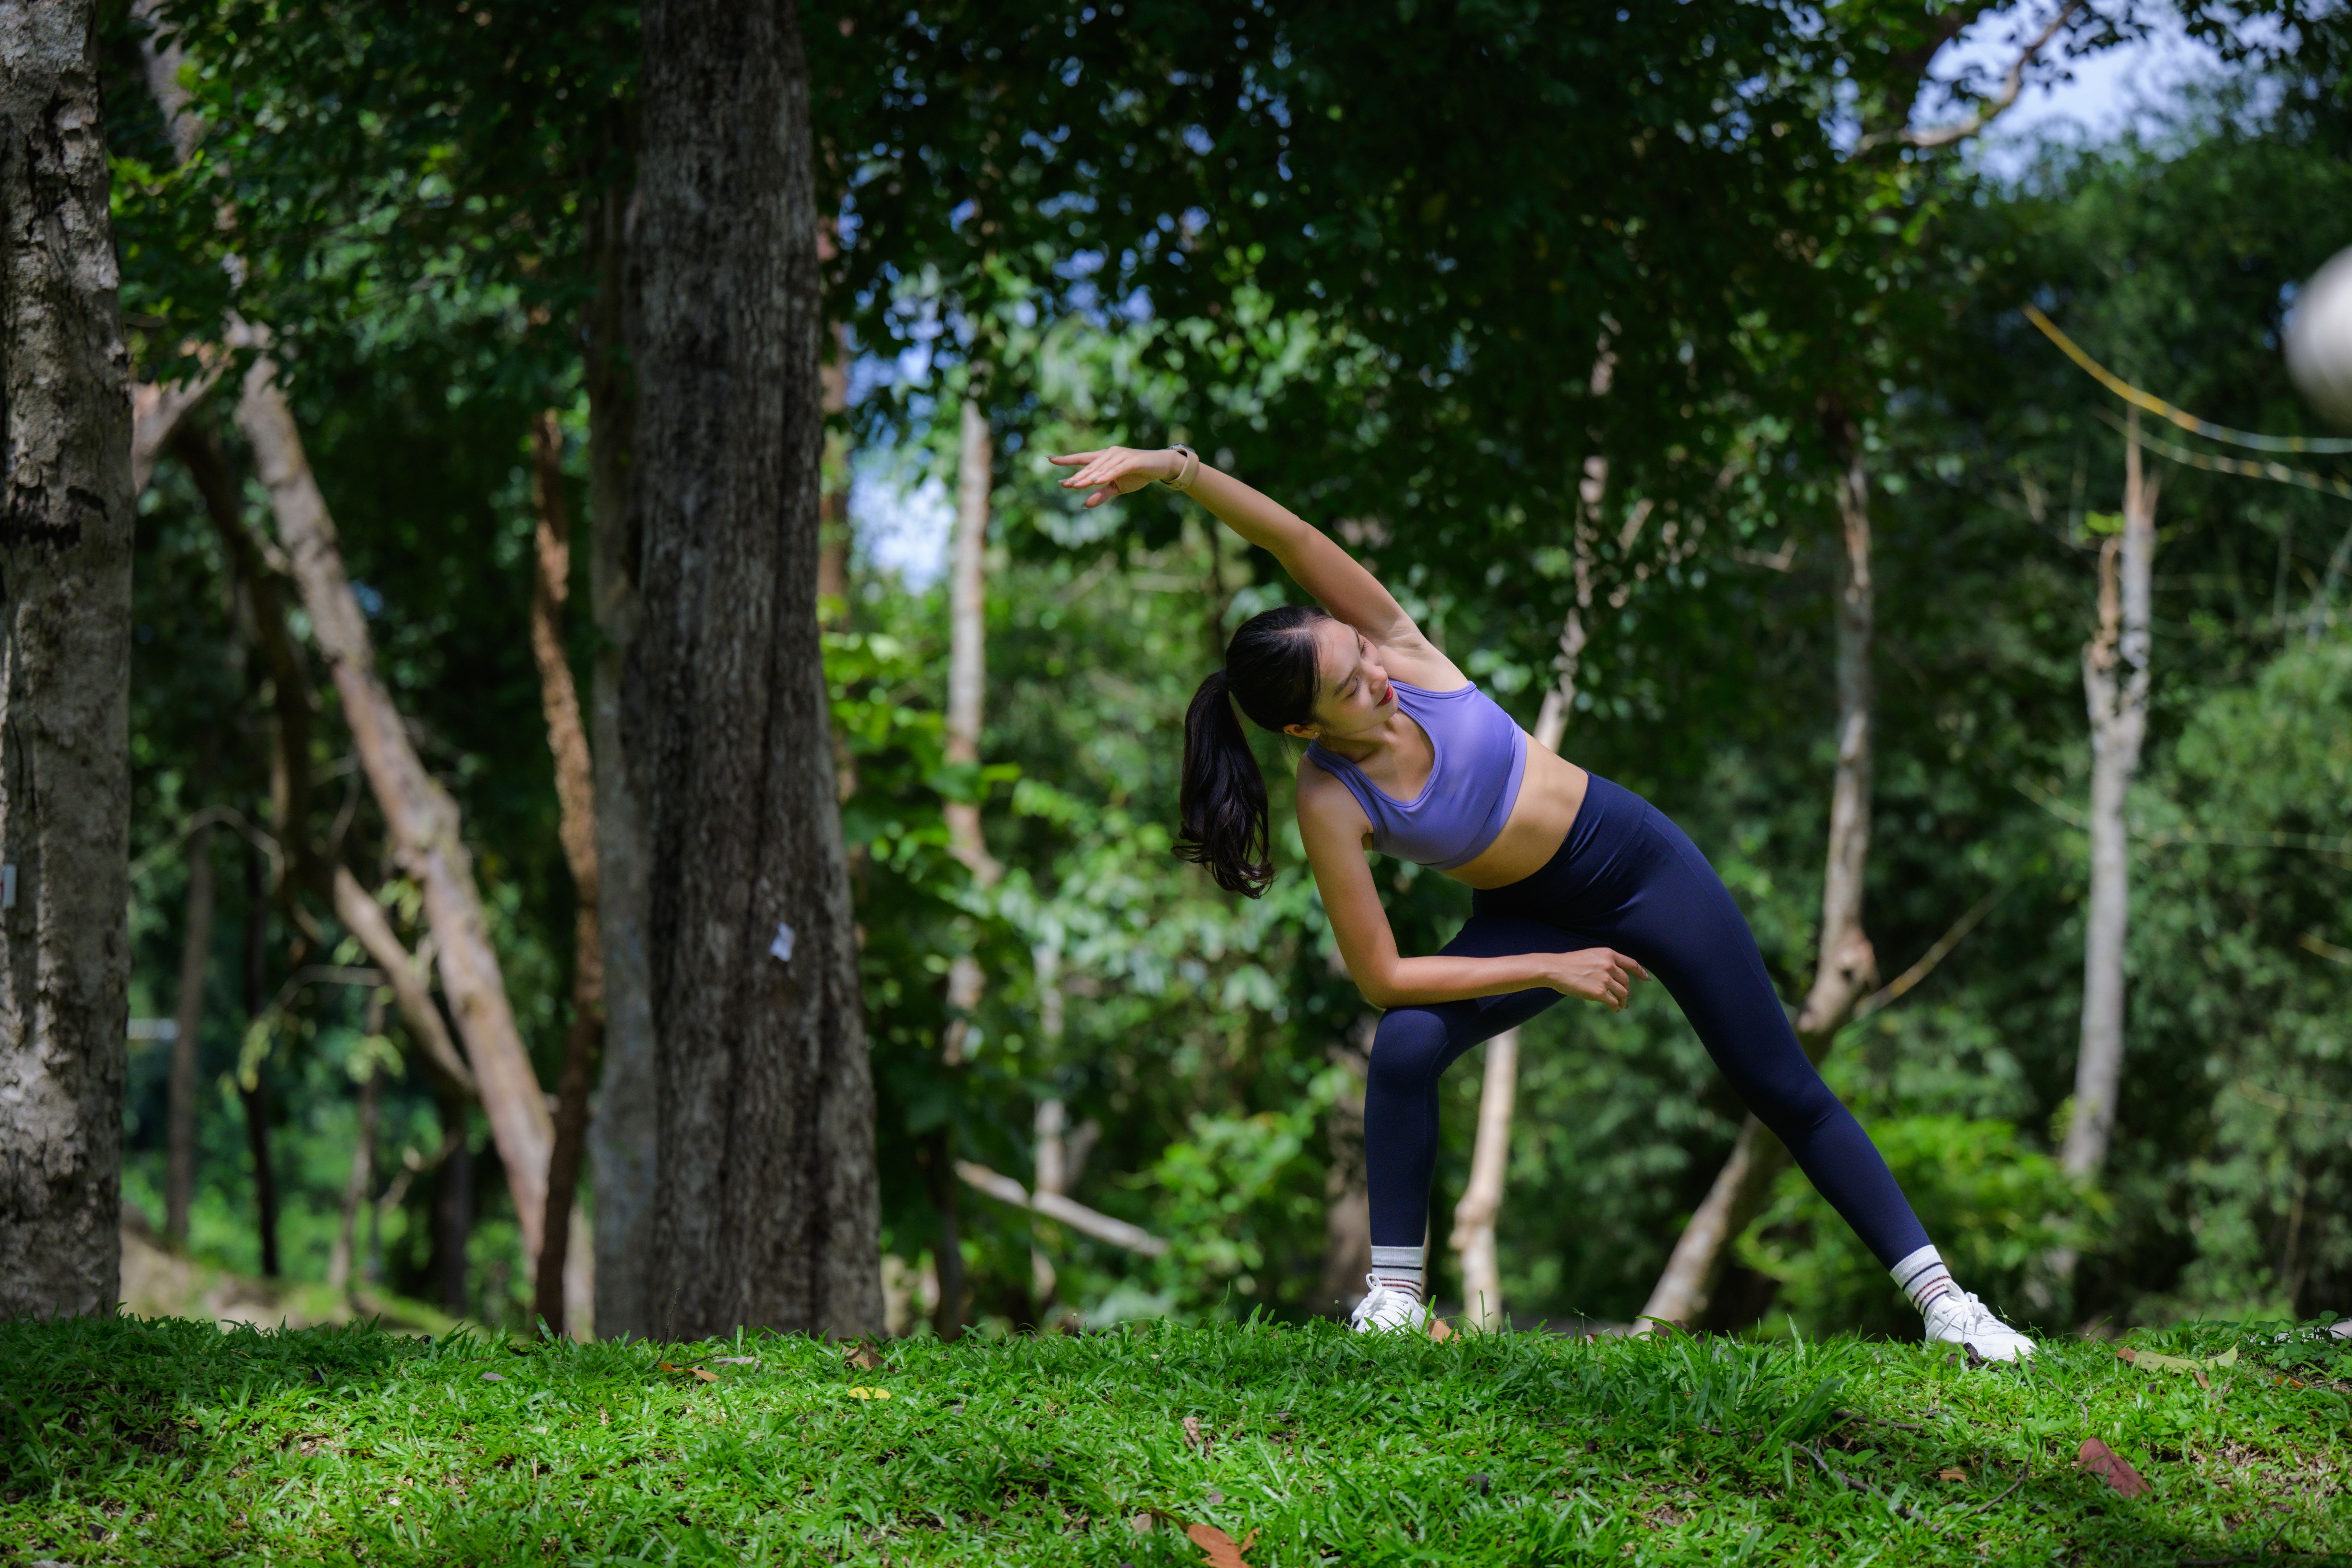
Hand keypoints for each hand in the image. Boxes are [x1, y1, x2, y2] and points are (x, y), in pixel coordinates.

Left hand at [1048, 445, 1179, 507]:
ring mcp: (1120, 455)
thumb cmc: (1137, 475)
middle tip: (1065, 485)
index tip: (1049, 459)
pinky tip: (1097, 480)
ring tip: (1076, 485)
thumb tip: (1084, 504)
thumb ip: (1101, 494)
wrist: (1160, 467)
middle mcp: (1110, 454)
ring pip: (1100, 467)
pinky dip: (1107, 474)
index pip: (1082, 458)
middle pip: (1089, 466)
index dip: (1066, 459)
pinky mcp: (1131, 460)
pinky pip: (1116, 469)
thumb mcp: (1117, 487)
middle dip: (1077, 476)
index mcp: (1104, 459)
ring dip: (1089, 477)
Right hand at [1542, 947, 1650, 1011]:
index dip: (1641, 972)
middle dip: (1626, 990)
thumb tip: (1615, 975)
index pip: (1631, 964)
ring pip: (1623, 993)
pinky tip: (1614, 1009)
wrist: (1554, 969)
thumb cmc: (1568, 963)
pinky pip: (1613, 1002)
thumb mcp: (1590, 955)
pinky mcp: (1598, 993)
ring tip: (1620, 1005)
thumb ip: (1604, 962)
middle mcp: (1609, 965)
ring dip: (1623, 1001)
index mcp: (1608, 954)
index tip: (1647, 979)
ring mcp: (1604, 979)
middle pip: (1626, 981)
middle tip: (1624, 997)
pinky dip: (1616, 1007)